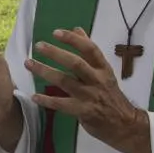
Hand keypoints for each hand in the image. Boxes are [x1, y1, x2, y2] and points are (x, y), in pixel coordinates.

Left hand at [28, 30, 151, 152]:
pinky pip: (62, 105)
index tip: (56, 32)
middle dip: (56, 53)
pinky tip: (34, 96)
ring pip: (65, 81)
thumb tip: (77, 29)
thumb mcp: (104, 71)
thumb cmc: (110, 95)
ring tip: (29, 64)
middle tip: (39, 46)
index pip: (90, 49)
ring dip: (45, 71)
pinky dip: (47, 100)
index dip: (73, 40)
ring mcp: (90, 96)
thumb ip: (89, 52)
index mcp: (103, 68)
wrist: (124, 124)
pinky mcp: (84, 111)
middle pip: (75, 63)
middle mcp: (97, 80)